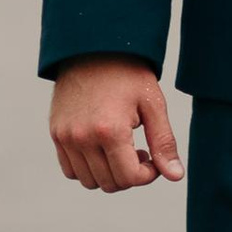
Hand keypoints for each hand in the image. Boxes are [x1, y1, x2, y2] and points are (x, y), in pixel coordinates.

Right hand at [49, 57, 181, 191]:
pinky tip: (103, 149)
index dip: (148, 174)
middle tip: (141, 152)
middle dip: (130, 174)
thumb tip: (175, 176)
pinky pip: (71, 170)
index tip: (154, 157)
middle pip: (109, 183)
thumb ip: (163, 142)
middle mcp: (82, 138)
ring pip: (89, 181)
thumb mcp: (153, 104)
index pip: (129, 178)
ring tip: (122, 149)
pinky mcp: (56, 134)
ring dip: (109, 174)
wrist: (93, 48)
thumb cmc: (128, 73)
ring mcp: (65, 137)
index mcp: (109, 131)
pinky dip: (88, 169)